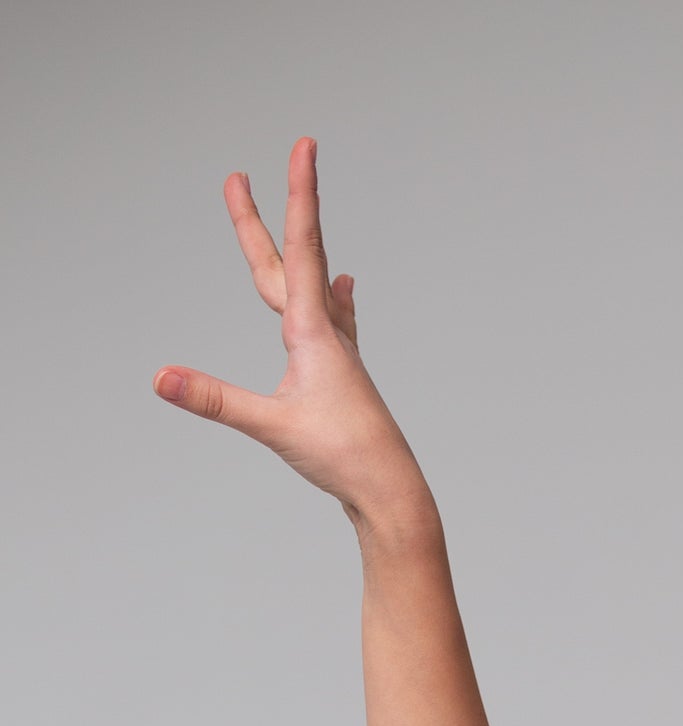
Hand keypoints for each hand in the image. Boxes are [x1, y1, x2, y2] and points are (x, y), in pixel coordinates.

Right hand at [152, 136, 430, 530]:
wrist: (391, 493)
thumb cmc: (343, 458)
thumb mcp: (272, 427)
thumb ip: (214, 399)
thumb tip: (161, 378)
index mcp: (312, 331)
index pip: (300, 247)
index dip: (298, 194)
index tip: (304, 146)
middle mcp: (328, 332)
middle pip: (291, 259)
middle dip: (264, 216)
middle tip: (237, 176)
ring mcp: (339, 353)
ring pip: (312, 285)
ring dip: (299, 247)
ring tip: (301, 212)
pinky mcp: (343, 375)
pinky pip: (335, 320)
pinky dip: (335, 296)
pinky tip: (345, 290)